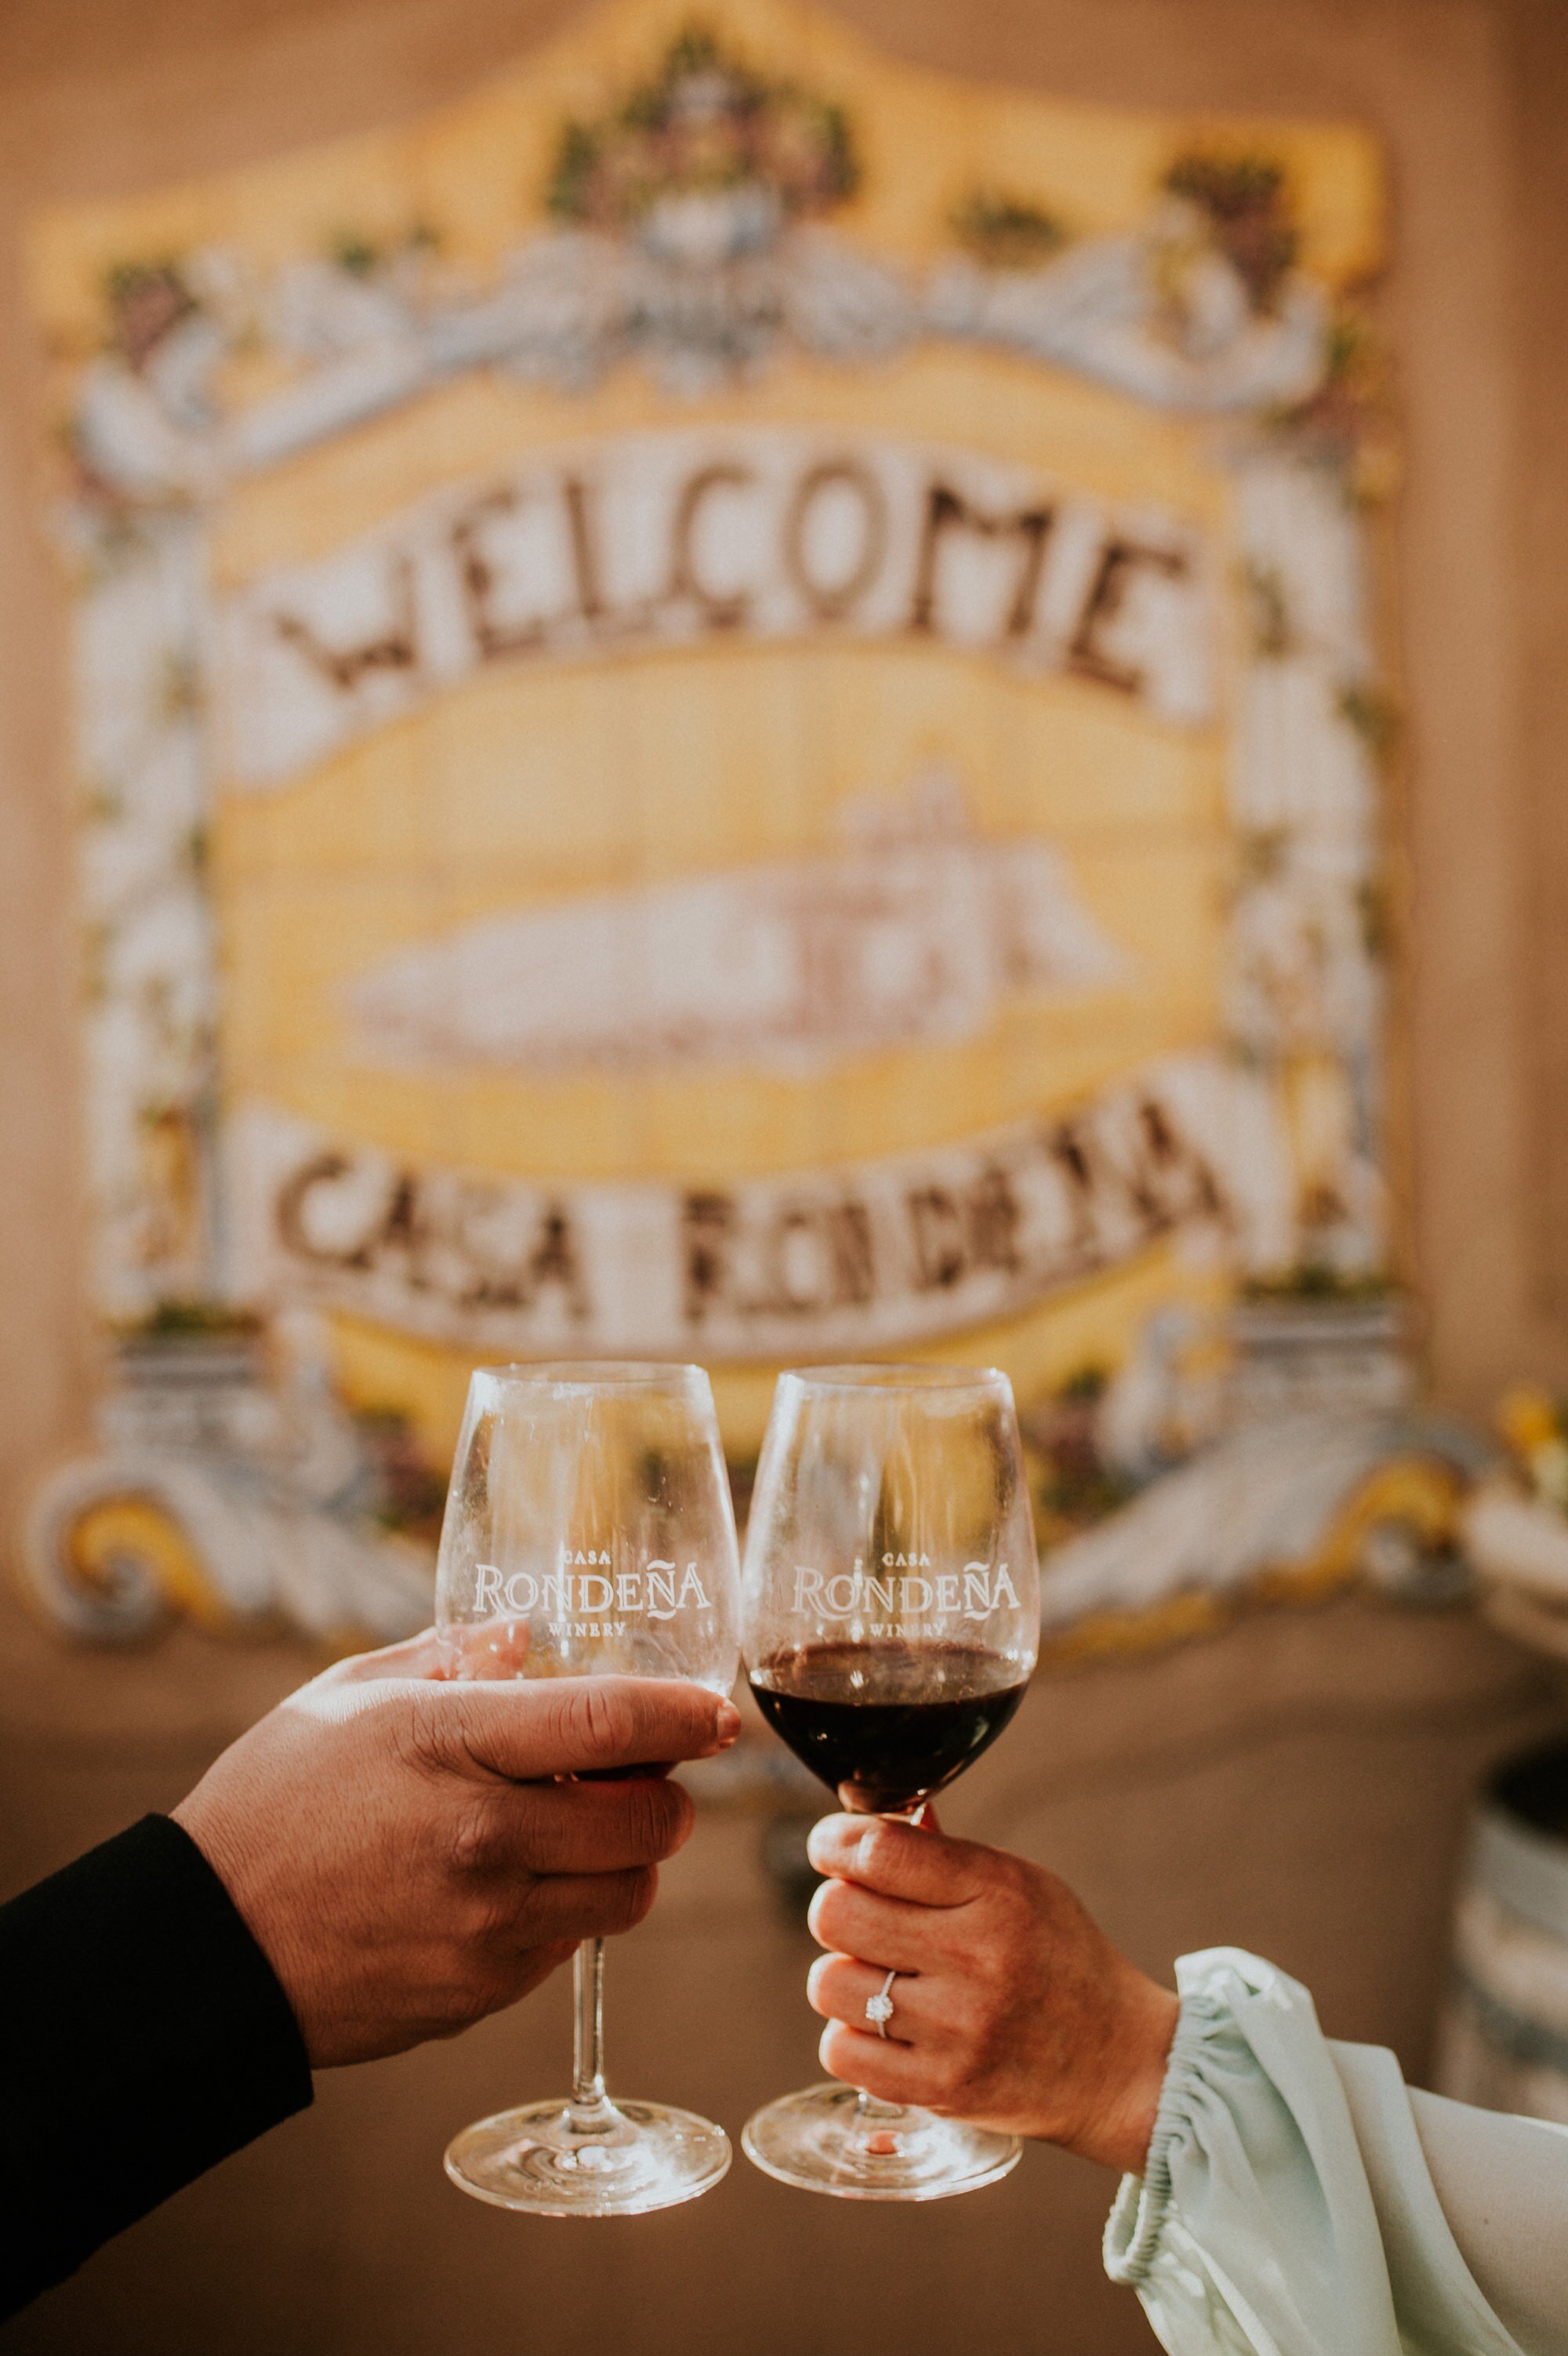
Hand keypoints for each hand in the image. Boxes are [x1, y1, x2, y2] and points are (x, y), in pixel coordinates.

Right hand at [173, 1629, 739, 2068]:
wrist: (206, 1947)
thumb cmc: (270, 1804)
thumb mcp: (346, 1699)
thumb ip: (446, 1660)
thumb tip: (520, 1636)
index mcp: (452, 1747)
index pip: (611, 1722)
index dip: (683, 1713)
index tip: (715, 1712)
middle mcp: (485, 1839)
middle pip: (648, 1821)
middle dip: (666, 1796)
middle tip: (641, 1779)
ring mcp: (488, 1925)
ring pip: (627, 1894)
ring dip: (629, 1860)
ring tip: (582, 1832)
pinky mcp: (481, 1991)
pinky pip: (570, 1945)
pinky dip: (570, 1911)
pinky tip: (519, 1884)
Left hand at [805, 1816, 1177, 2173]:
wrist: (1119, 2064)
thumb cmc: (1062, 1961)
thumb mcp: (1023, 1886)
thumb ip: (944, 1856)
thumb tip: (869, 1821)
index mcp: (997, 1892)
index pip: (878, 1852)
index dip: (833, 1842)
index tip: (831, 1847)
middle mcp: (975, 1957)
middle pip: (836, 1914)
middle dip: (838, 1907)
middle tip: (863, 1918)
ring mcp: (957, 2028)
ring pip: (829, 1983)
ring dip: (845, 1976)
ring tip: (884, 1979)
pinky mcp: (943, 2088)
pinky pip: (841, 2051)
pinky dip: (852, 2037)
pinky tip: (890, 2028)